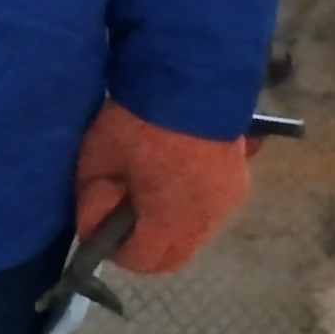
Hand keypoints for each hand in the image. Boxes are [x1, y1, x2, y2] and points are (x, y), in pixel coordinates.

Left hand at [74, 97, 249, 275]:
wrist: (191, 72)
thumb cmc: (137, 119)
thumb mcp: (97, 159)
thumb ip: (94, 199)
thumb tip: (99, 222)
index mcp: (173, 218)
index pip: (144, 260)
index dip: (117, 249)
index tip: (101, 224)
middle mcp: (209, 218)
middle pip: (173, 254)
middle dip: (145, 241)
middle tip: (123, 210)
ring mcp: (229, 198)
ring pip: (194, 232)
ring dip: (169, 221)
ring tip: (149, 186)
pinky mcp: (240, 177)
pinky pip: (208, 207)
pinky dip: (188, 201)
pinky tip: (173, 172)